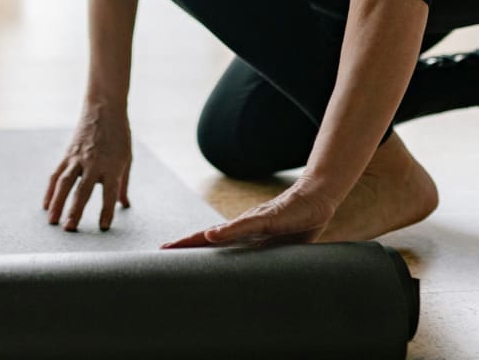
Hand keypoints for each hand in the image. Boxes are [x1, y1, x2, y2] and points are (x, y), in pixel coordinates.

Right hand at [44, 103, 131, 231]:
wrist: (105, 108)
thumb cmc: (119, 135)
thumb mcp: (127, 158)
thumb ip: (123, 183)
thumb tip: (124, 205)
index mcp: (113, 165)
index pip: (109, 192)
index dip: (106, 210)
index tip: (103, 227)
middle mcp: (94, 162)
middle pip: (83, 190)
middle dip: (75, 210)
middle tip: (69, 229)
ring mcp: (78, 157)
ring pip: (65, 183)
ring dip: (57, 202)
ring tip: (52, 221)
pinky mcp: (68, 154)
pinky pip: (56, 174)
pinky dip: (50, 190)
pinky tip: (46, 205)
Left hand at [160, 179, 337, 249]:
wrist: (316, 200)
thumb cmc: (297, 224)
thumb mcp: (278, 248)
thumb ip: (265, 258)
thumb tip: (255, 278)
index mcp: (244, 234)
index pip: (213, 243)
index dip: (192, 248)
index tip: (170, 256)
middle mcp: (243, 226)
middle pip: (208, 236)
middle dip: (185, 243)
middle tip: (162, 250)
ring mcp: (254, 220)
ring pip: (220, 231)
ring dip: (198, 238)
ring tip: (178, 245)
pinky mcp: (268, 218)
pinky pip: (245, 226)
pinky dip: (228, 231)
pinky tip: (213, 235)